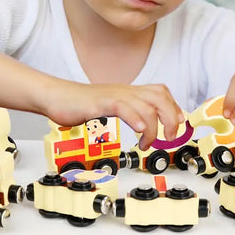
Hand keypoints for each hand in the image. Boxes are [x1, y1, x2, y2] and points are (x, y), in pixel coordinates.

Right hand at [46, 81, 183, 149]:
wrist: (57, 96)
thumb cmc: (81, 104)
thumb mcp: (110, 106)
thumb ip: (127, 111)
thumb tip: (142, 123)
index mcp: (128, 92)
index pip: (161, 92)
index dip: (174, 107)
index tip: (178, 125)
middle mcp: (125, 91)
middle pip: (161, 96)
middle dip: (172, 118)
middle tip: (168, 138)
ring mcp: (114, 96)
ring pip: (147, 104)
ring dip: (154, 128)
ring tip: (145, 143)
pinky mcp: (101, 103)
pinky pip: (124, 107)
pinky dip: (136, 119)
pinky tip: (138, 131)